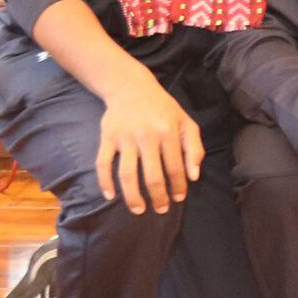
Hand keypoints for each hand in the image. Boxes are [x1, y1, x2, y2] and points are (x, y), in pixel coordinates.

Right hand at [93, 71, 202, 214]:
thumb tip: (194, 177)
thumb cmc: (164, 109)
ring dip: (132, 196)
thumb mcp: (186, 123)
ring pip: (127, 174)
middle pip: (152, 175)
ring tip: (138, 210)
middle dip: (158, 197)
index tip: (179, 198)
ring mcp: (125, 137)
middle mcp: (147, 135)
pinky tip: (110, 196)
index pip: (176, 167)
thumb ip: (194, 148)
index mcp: (169, 131)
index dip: (178, 186)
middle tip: (161, 210)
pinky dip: (104, 182)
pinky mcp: (107, 137)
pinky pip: (103, 164)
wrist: (132, 87)